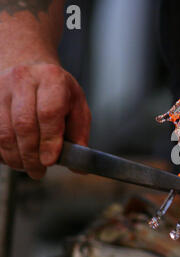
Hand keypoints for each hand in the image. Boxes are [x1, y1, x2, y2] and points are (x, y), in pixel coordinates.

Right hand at [0, 63, 90, 178]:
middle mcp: (24, 79)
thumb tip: (79, 167)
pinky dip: (1, 151)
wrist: (30, 69)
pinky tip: (13, 158)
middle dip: (31, 155)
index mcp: (52, 79)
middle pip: (24, 124)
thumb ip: (79, 136)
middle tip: (39, 172)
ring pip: (3, 131)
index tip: (50, 161)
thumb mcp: (77, 108)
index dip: (49, 140)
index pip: (48, 113)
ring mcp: (1, 87)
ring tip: (27, 168)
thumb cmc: (58, 93)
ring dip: (15, 157)